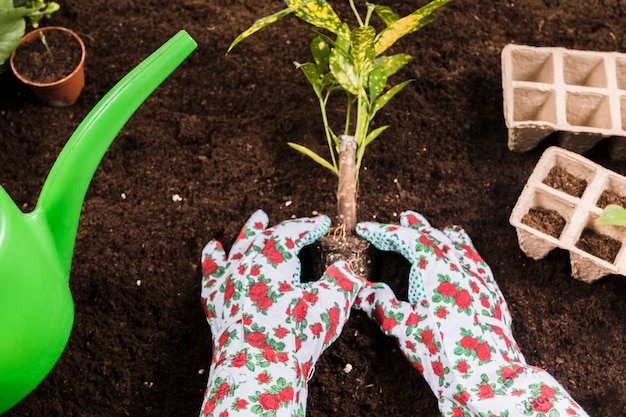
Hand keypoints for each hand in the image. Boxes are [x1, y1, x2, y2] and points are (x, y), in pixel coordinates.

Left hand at [199, 210, 363, 416]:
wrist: (257, 371)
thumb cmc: (295, 337)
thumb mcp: (330, 305)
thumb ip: (341, 281)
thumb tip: (346, 268)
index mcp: (273, 258)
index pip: (292, 231)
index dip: (309, 224)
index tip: (322, 221)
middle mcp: (247, 263)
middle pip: (265, 236)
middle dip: (281, 228)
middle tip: (295, 223)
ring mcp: (228, 281)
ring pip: (238, 248)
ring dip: (248, 232)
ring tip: (256, 218)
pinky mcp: (215, 302)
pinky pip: (211, 272)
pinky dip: (211, 258)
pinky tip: (212, 247)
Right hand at [355, 211, 588, 416]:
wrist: (486, 376)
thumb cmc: (442, 350)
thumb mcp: (402, 326)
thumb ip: (381, 304)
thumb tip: (364, 292)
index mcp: (434, 267)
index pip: (404, 239)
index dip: (383, 232)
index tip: (365, 230)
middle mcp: (460, 265)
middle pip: (433, 236)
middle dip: (415, 227)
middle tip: (404, 217)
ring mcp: (480, 278)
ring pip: (460, 246)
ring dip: (443, 236)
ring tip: (439, 230)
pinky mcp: (493, 294)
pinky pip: (477, 262)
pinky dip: (465, 254)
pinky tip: (465, 261)